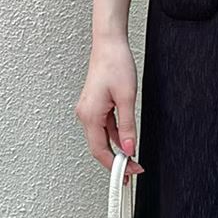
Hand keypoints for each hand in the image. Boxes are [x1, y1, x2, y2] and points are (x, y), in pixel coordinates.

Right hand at [75, 35, 144, 184]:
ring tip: (131, 160)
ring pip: (102, 137)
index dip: (115, 165)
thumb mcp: (127, 97)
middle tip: (132, 171)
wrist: (109, 44)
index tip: (129, 173)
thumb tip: (129, 148)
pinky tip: (126, 140)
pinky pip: (104, 126)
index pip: (100, 151)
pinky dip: (115, 135)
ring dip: (116, 149)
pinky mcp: (94, 105)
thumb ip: (127, 126)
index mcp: (90, 115)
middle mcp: (85, 114)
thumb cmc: (115, 64)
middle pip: (99, 147)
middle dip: (115, 161)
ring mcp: (89, 110)